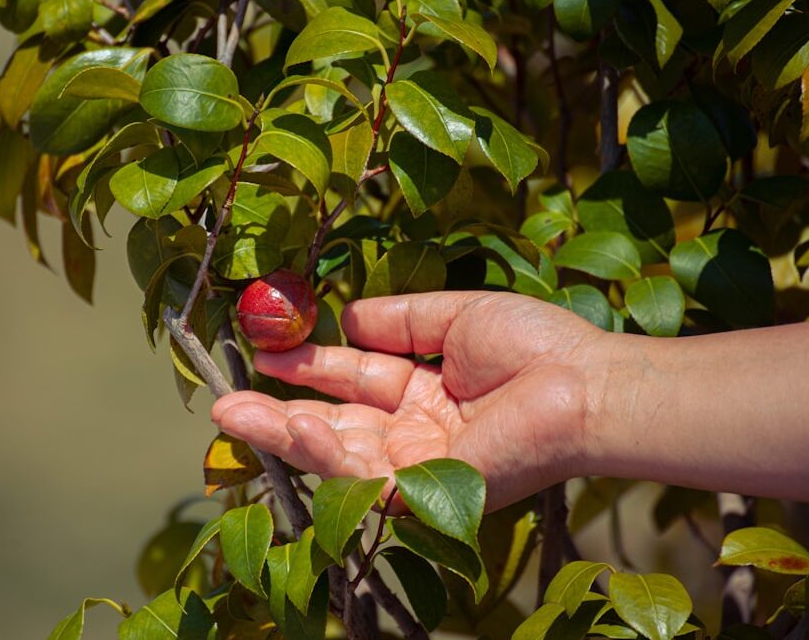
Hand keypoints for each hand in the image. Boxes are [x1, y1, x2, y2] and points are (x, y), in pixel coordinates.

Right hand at [212, 291, 608, 509]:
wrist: (585, 384)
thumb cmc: (533, 346)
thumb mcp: (452, 318)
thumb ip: (396, 320)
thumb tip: (343, 316)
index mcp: (422, 394)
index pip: (351, 381)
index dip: (307, 366)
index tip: (264, 347)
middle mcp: (413, 435)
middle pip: (332, 426)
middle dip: (276, 413)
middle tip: (223, 403)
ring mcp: (417, 466)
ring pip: (338, 456)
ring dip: (286, 435)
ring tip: (235, 414)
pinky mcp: (426, 492)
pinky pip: (365, 478)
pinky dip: (327, 455)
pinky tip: (293, 428)